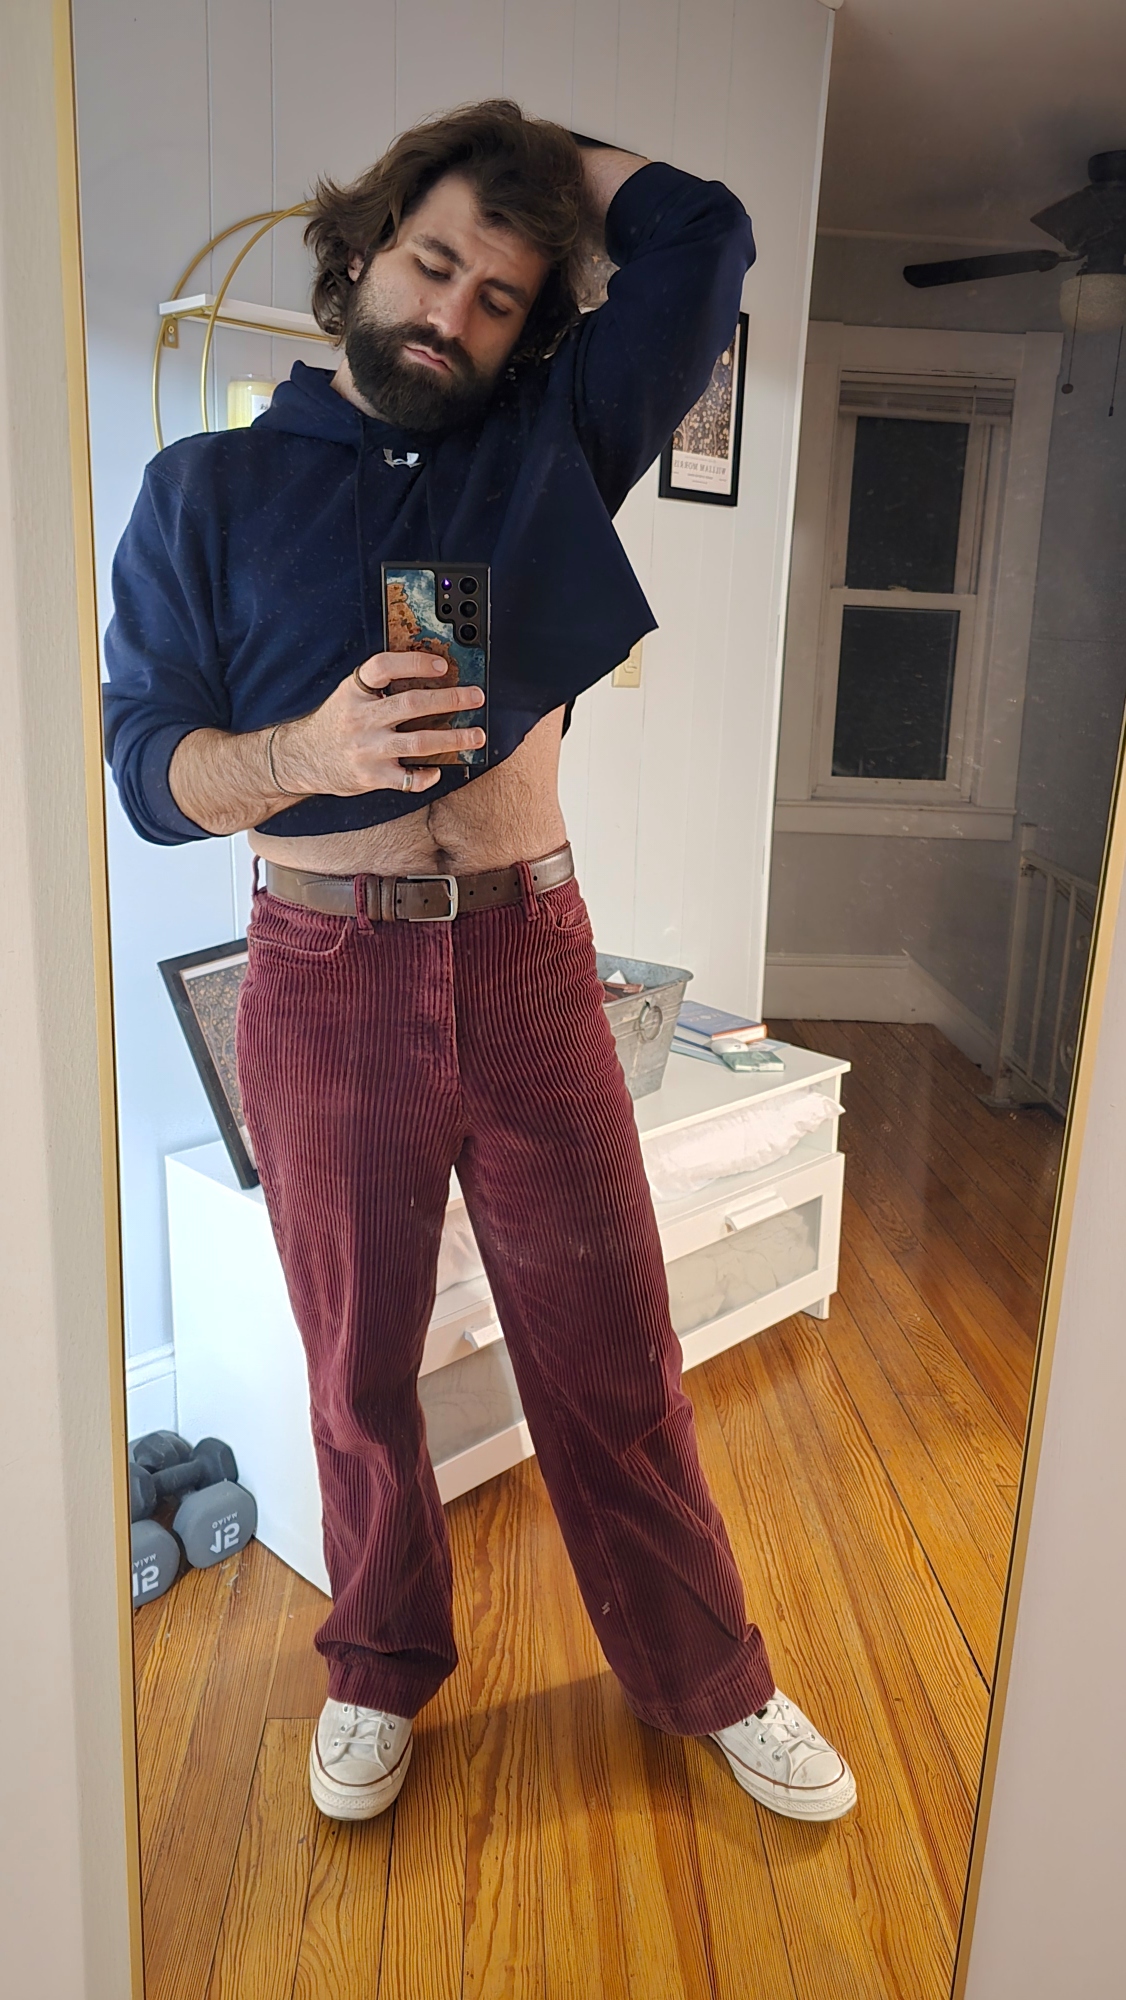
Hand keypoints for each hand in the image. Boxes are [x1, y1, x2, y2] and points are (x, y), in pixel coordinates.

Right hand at [272, 653, 485, 796]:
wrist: (301, 758)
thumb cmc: (334, 724)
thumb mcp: (348, 696)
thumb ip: (378, 686)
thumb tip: (427, 676)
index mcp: (354, 692)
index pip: (384, 667)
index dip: (415, 663)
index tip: (442, 666)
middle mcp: (361, 719)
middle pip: (412, 704)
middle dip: (450, 699)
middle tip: (475, 697)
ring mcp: (368, 749)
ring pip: (419, 742)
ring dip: (454, 738)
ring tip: (476, 735)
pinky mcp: (372, 776)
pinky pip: (408, 779)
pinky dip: (427, 775)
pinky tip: (437, 769)